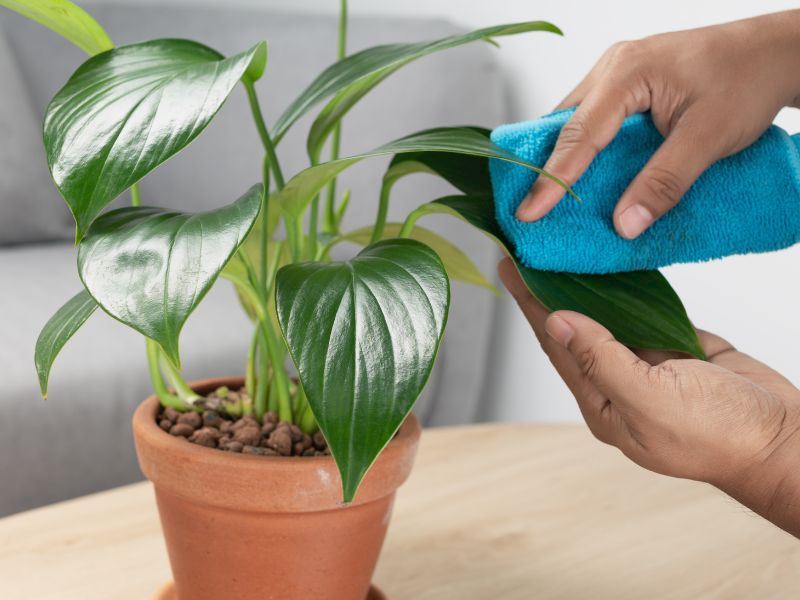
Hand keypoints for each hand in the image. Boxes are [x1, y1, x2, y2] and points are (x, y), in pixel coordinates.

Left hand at [498, 258, 799, 536]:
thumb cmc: (719, 435)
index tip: (510, 268)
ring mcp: (645, 363)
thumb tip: (557, 323)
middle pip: (573, 328)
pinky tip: (605, 268)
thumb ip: (601, 361)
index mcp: (602, 402)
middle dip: (547, 291)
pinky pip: (641, 312)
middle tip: (526, 251)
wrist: (781, 439)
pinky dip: (624, 289)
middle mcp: (615, 382)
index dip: (531, 305)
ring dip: (582, 287)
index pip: (555, 345)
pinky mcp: (673, 347)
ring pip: (605, 317)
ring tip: (557, 253)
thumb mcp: (651, 401)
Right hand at [516, 10, 799, 238]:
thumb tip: (624, 225)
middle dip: (544, 166)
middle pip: (565, 124)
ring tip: (548, 198)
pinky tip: (583, 173)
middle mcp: (614, 67)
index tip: (529, 213)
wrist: (776, 52)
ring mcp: (619, 72)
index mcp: (628, 72)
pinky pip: (593, 118)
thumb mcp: (708, 137)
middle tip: (527, 209)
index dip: (552, 178)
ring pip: (576, 120)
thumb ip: (664, 182)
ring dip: (564, 157)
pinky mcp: (628, 84)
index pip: (579, 134)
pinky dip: (584, 147)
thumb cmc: (748, 80)